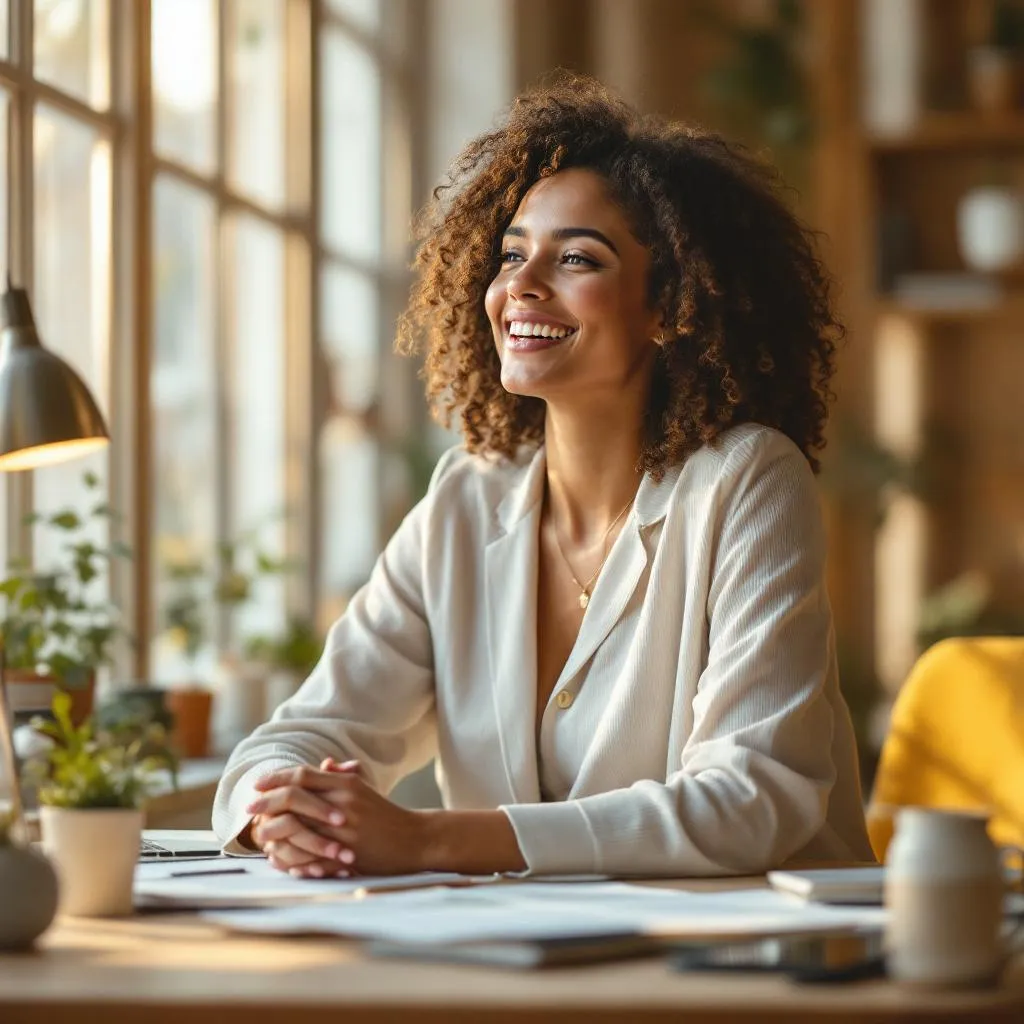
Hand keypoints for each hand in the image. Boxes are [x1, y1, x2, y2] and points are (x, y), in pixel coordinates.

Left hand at [248, 762, 429, 876]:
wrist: (414, 839)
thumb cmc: (386, 814)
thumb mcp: (364, 790)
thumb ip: (341, 776)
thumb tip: (322, 764)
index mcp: (346, 783)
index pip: (302, 775)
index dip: (276, 778)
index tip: (257, 785)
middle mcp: (343, 802)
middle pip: (293, 797)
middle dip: (266, 802)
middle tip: (249, 807)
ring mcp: (345, 828)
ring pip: (296, 827)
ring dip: (274, 832)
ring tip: (258, 836)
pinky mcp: (348, 852)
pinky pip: (311, 855)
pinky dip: (292, 859)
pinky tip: (280, 861)